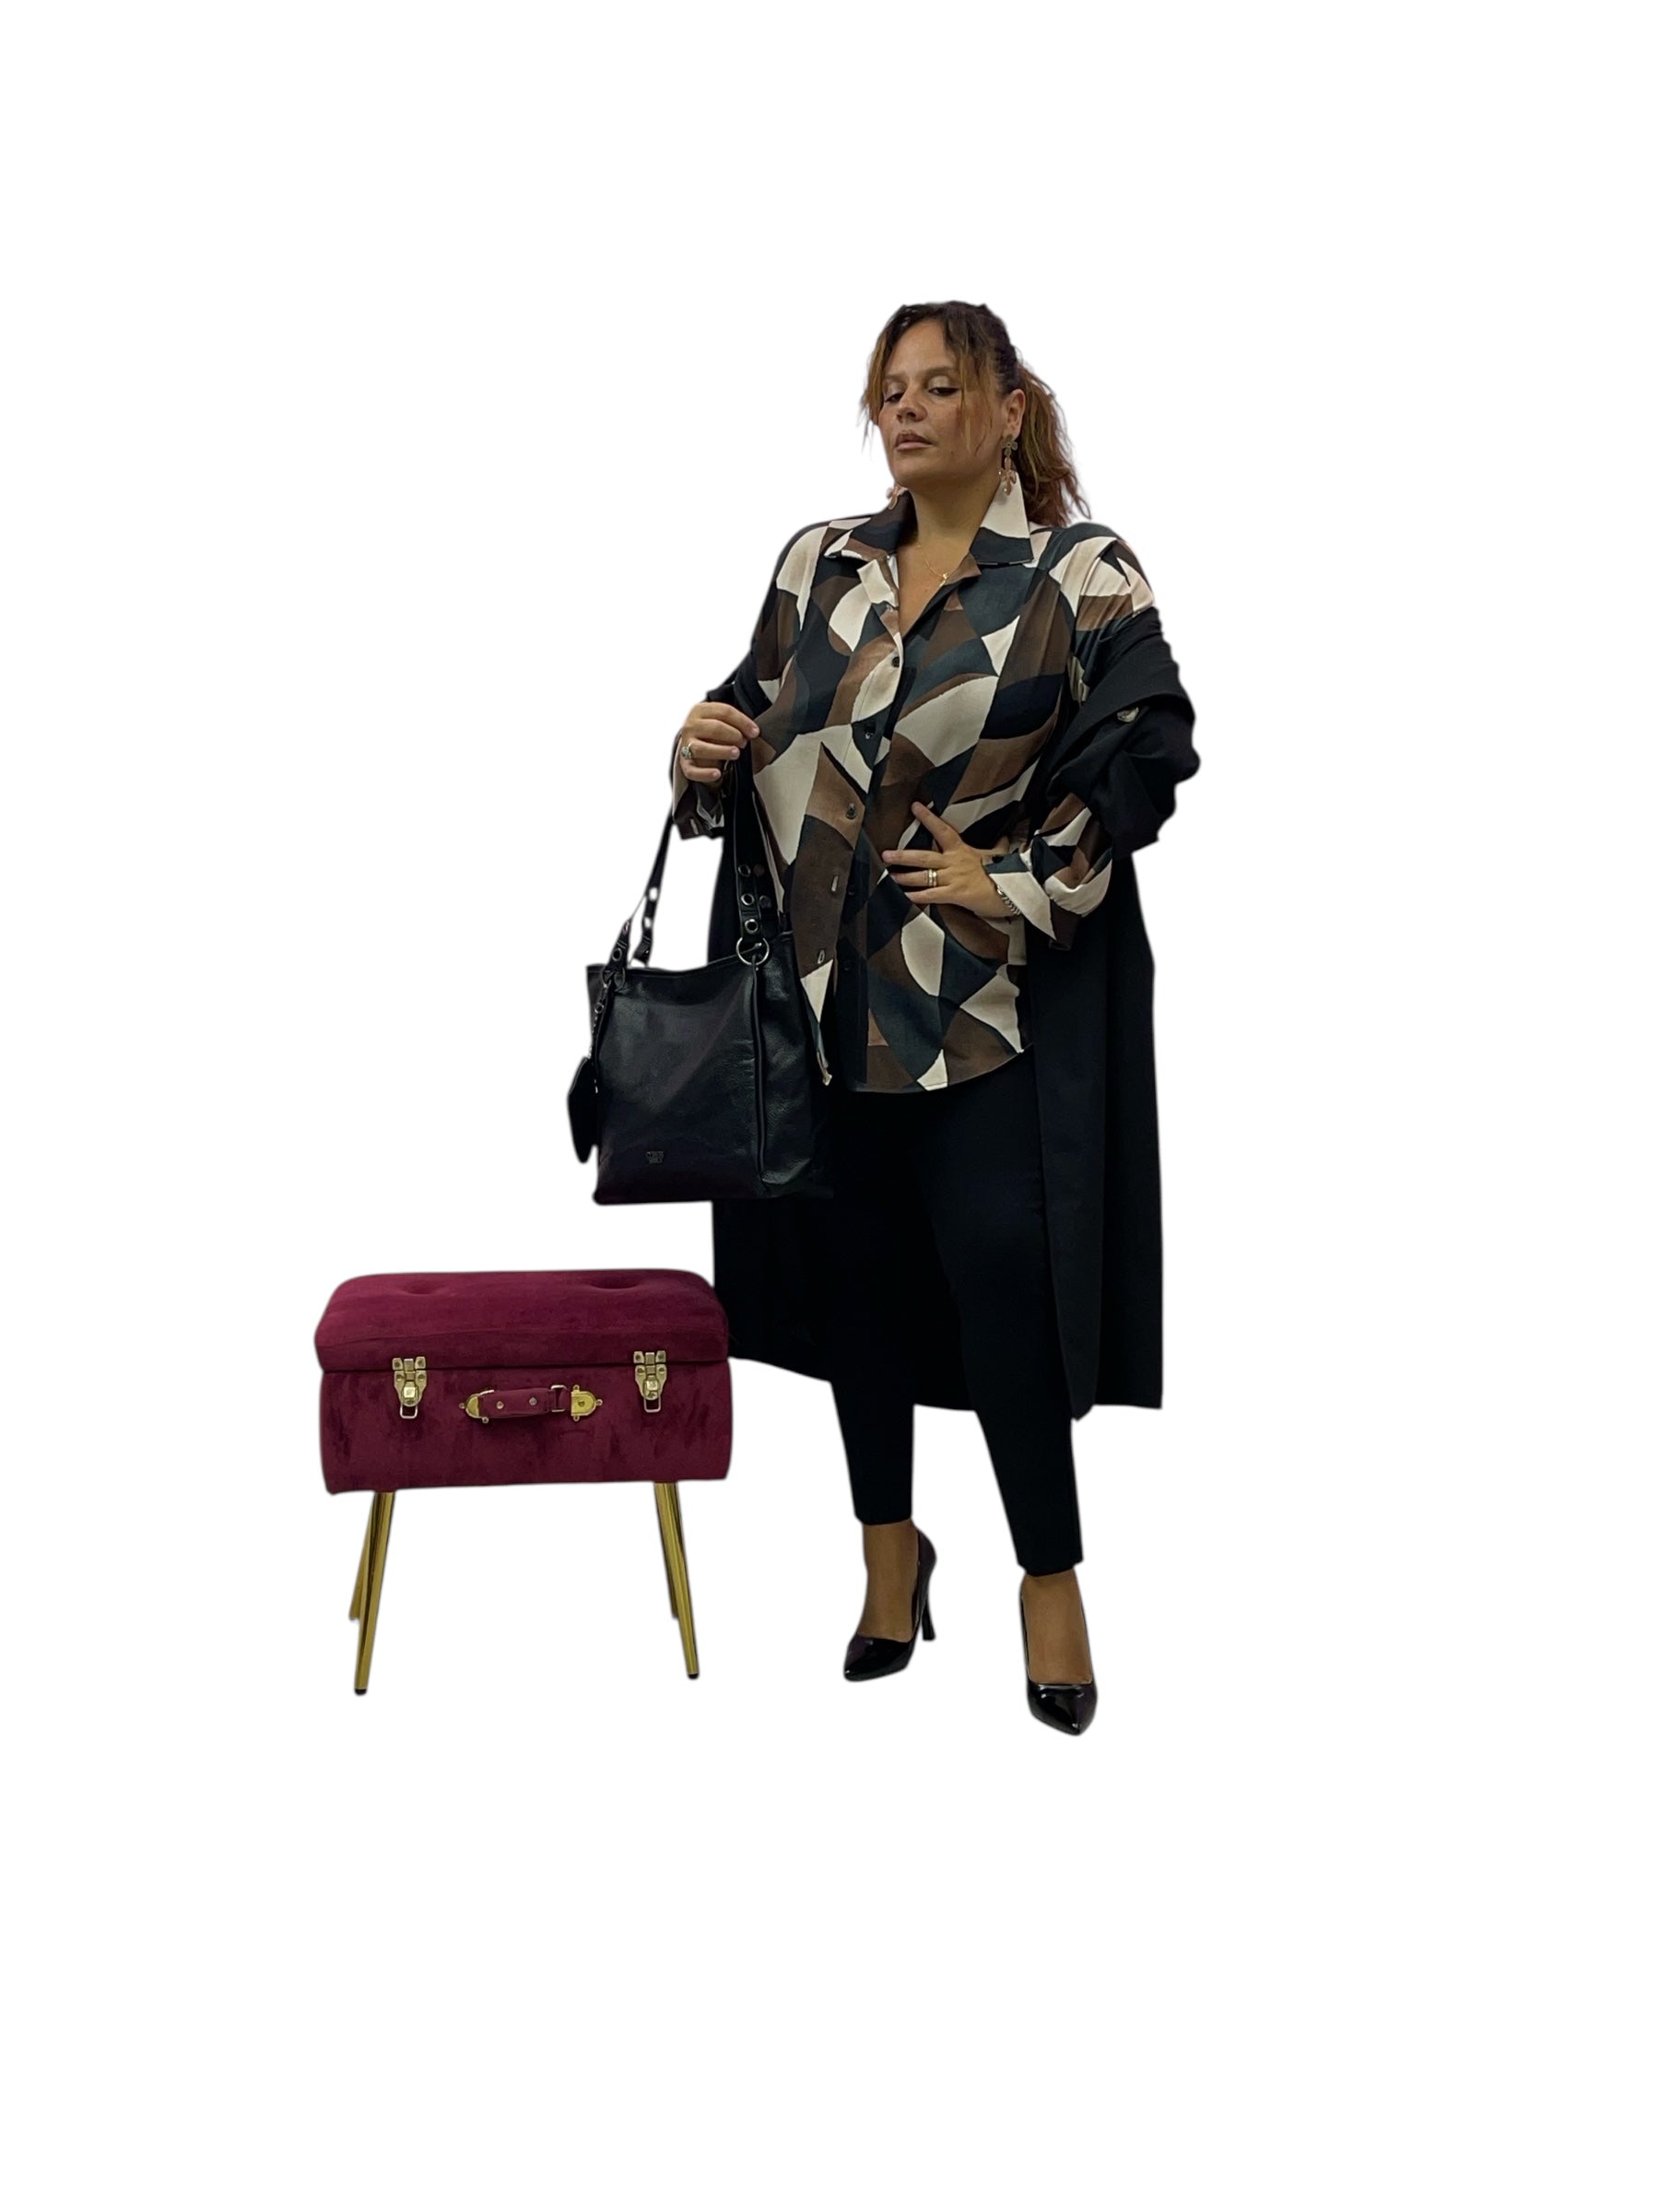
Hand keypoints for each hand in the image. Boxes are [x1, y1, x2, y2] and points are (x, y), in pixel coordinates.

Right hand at [675, 701, 757, 783]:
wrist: (695, 747)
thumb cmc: (712, 733)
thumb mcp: (722, 721)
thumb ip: (735, 723)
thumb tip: (753, 732)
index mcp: (700, 710)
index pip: (724, 712)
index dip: (742, 722)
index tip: (755, 732)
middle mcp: (691, 726)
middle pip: (714, 728)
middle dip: (733, 735)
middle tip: (744, 743)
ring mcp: (686, 745)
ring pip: (702, 748)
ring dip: (722, 751)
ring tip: (736, 754)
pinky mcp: (685, 764)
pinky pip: (693, 771)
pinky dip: (705, 773)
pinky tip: (718, 773)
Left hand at [882, 803, 1013, 918]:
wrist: (1014, 890)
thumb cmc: (1006, 873)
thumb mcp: (999, 855)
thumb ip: (998, 846)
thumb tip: (1006, 837)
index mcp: (962, 850)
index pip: (943, 829)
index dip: (928, 818)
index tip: (915, 807)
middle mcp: (954, 862)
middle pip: (923, 856)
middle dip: (903, 856)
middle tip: (886, 854)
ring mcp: (953, 878)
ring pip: (923, 876)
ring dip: (904, 877)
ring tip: (889, 876)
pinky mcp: (955, 895)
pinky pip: (931, 895)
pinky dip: (916, 897)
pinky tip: (904, 898)